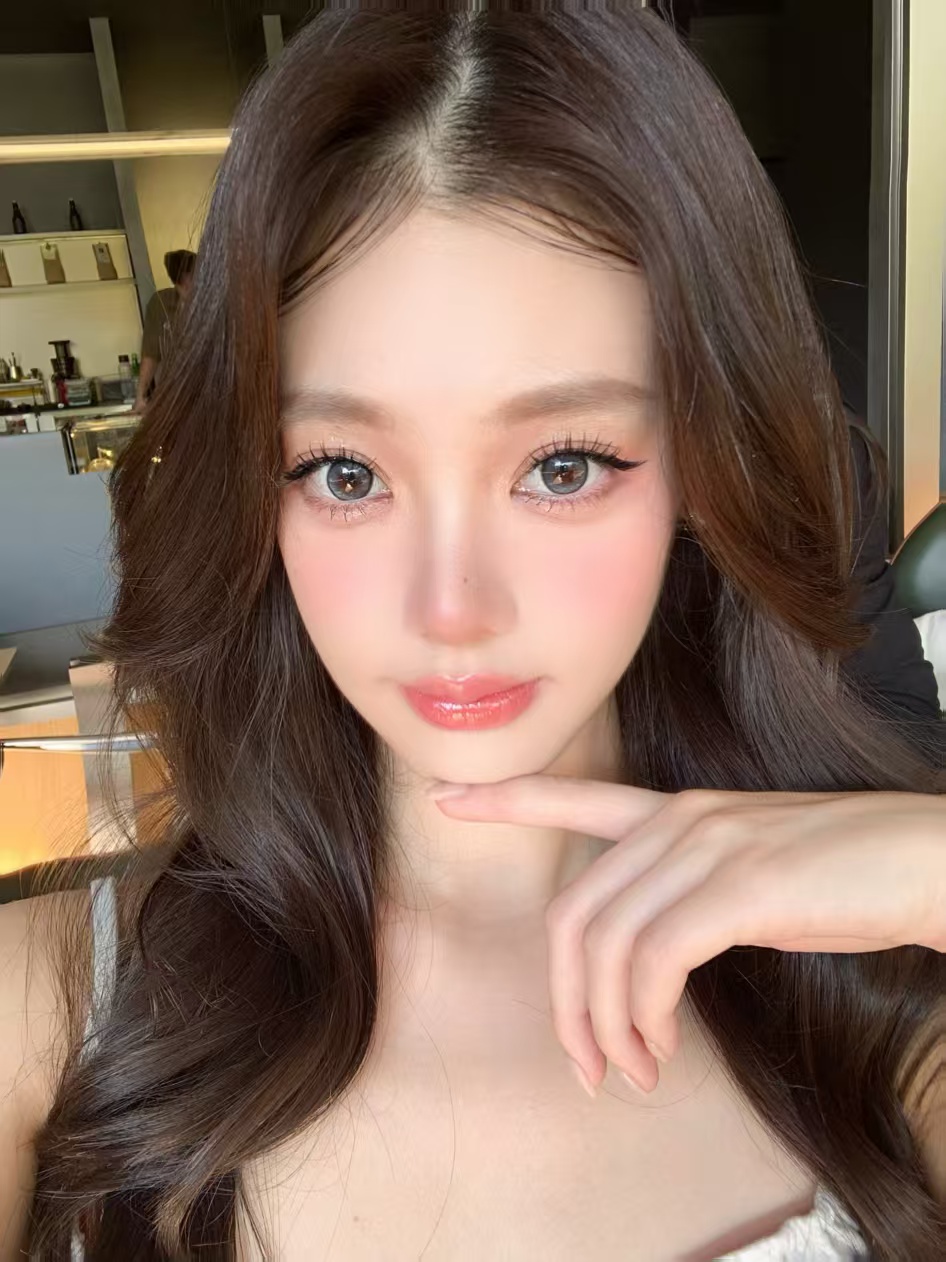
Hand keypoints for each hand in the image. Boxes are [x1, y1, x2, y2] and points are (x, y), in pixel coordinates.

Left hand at [428, 777, 945, 1091]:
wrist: (922, 861)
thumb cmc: (842, 879)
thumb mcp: (748, 875)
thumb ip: (688, 898)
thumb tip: (645, 972)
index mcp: (675, 812)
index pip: (574, 797)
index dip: (507, 799)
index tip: (446, 797)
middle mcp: (677, 821)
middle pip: (573, 914)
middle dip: (565, 1001)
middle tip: (587, 1065)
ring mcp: (705, 849)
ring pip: (606, 946)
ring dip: (606, 1028)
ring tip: (632, 1072)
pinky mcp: (737, 888)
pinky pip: (652, 963)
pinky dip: (643, 1019)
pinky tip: (659, 1049)